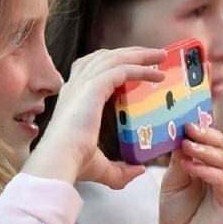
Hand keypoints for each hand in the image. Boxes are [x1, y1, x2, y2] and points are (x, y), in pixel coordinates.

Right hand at [29, 46, 164, 187]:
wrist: (61, 161)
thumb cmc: (74, 165)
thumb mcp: (102, 168)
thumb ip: (120, 171)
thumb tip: (139, 170)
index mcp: (74, 98)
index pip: (92, 70)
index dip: (114, 64)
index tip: (136, 65)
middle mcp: (76, 86)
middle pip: (104, 57)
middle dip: (130, 53)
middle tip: (154, 55)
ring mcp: (83, 84)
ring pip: (114, 58)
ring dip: (139, 55)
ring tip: (161, 56)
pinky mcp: (93, 87)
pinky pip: (122, 70)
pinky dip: (141, 68)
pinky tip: (158, 74)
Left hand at [158, 121, 222, 223]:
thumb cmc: (177, 213)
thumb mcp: (173, 180)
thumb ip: (179, 161)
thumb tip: (182, 138)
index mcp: (211, 164)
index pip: (211, 140)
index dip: (200, 129)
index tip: (183, 120)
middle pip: (221, 146)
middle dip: (205, 135)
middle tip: (188, 128)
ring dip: (205, 151)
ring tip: (187, 146)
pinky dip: (209, 172)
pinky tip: (191, 167)